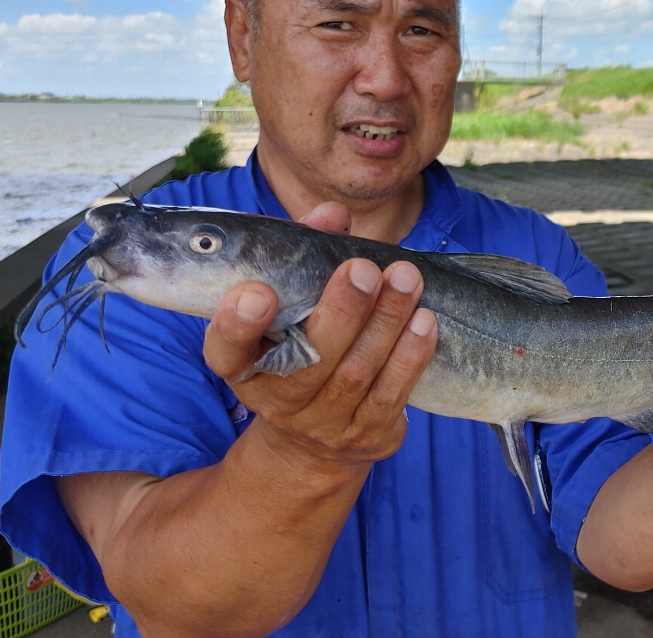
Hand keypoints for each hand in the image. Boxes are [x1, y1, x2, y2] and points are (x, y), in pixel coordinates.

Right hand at [202, 203, 438, 470]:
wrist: (316, 437)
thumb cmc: (304, 343)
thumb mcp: (293, 304)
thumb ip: (306, 253)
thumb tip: (332, 215)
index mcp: (245, 366)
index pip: (227, 351)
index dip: (237, 325)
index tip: (257, 292)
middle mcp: (278, 399)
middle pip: (309, 359)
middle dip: (340, 311)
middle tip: (362, 268)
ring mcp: (324, 422)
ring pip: (357, 373)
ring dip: (386, 322)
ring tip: (407, 279)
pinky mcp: (367, 434)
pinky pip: (391, 395)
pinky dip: (410, 356)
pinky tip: (425, 321)